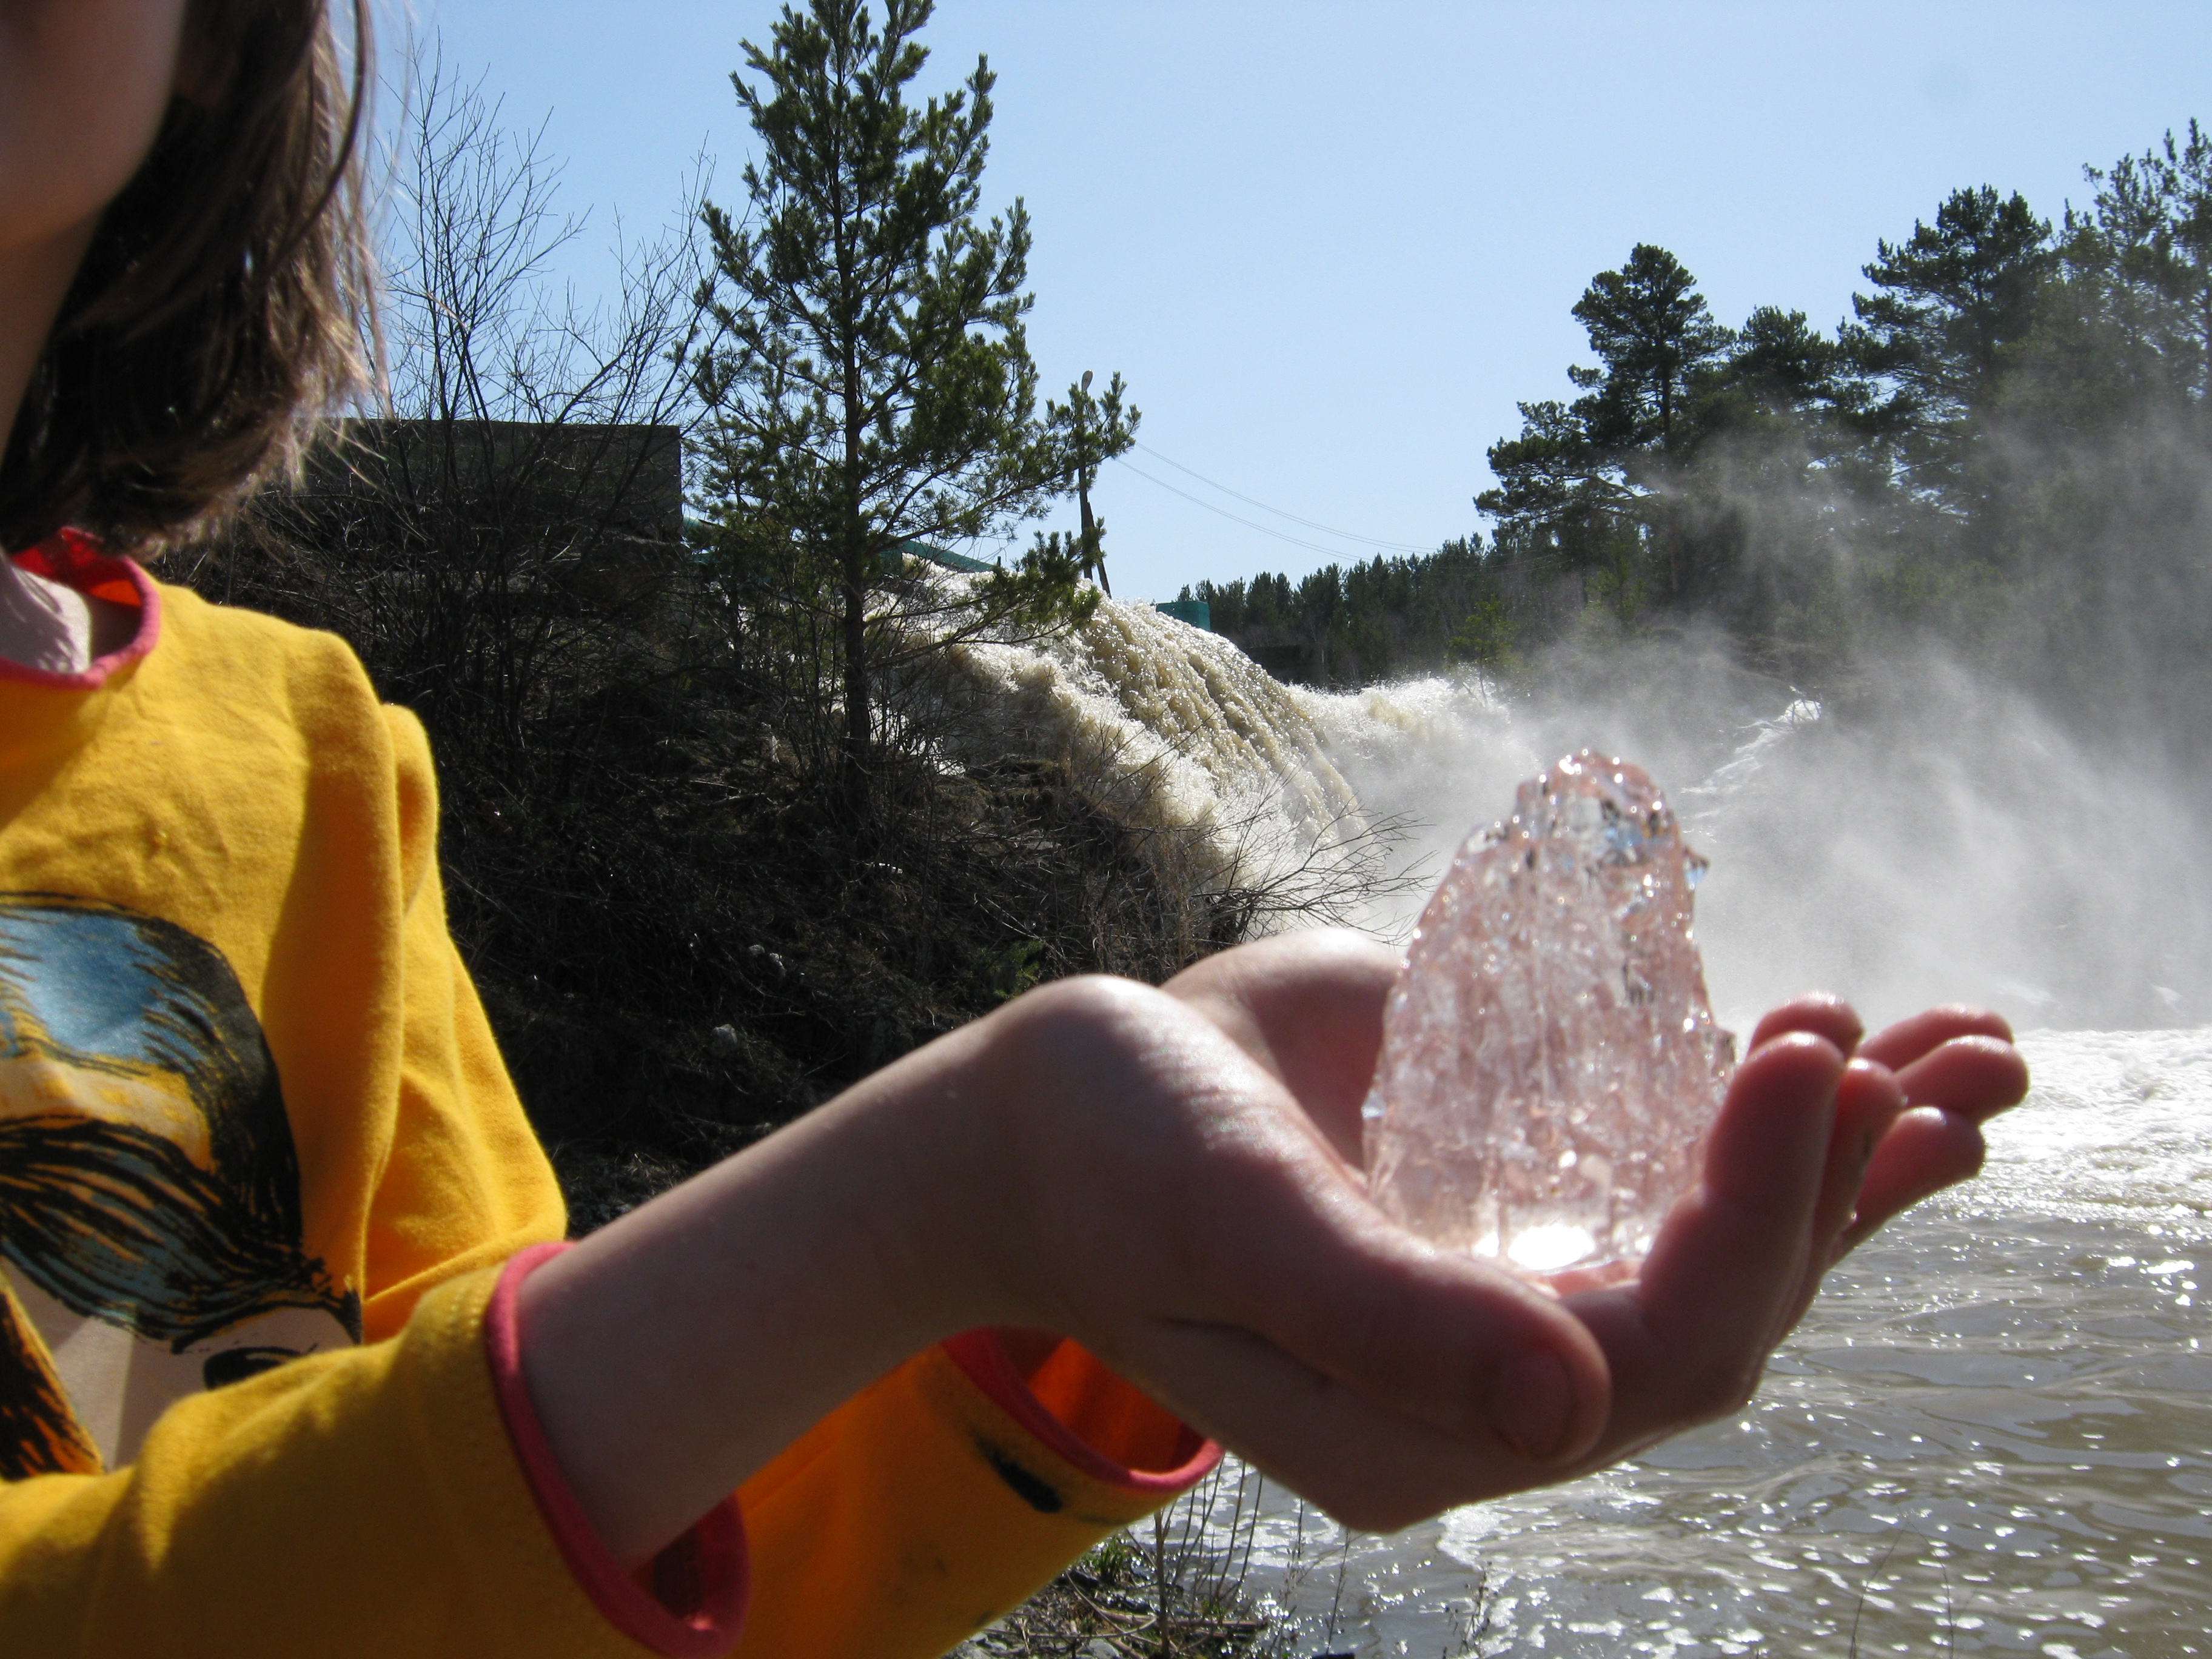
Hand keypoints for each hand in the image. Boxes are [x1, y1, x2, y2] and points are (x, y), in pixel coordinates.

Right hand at [1033, 933, 2025, 1526]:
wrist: (1056, 1109)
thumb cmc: (1110, 1157)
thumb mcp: (1226, 1217)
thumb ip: (1378, 1313)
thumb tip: (1574, 1407)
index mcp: (1422, 1424)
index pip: (1650, 1354)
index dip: (1752, 1224)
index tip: (1798, 1060)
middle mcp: (1491, 1372)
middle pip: (1722, 1310)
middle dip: (1833, 1190)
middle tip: (1907, 1060)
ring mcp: (1511, 1281)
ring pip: (1724, 1244)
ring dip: (1853, 1161)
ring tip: (1974, 1060)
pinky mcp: (1514, 1193)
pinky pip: (1673, 1172)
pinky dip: (1777, 1121)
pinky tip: (1869, 1048)